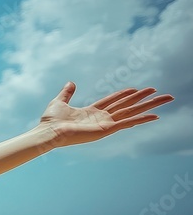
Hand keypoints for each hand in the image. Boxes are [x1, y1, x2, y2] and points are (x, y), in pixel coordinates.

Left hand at [40, 82, 174, 147]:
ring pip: (132, 112)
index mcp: (91, 112)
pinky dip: (142, 119)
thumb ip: (67, 93)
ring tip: (165, 99)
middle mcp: (101, 118)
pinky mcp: (106, 129)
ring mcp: (105, 124)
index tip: (136, 89)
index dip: (125, 95)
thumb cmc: (51, 121)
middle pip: (127, 105)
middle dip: (143, 99)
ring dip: (149, 105)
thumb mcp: (60, 101)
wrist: (48, 132)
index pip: (113, 101)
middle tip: (159, 92)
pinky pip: (128, 122)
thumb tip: (71, 82)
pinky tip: (155, 115)